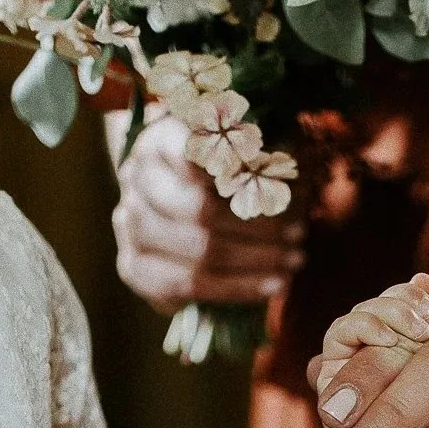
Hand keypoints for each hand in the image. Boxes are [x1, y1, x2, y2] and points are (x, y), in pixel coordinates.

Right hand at [110, 112, 304, 313]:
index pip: (192, 151)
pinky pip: (189, 286)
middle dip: (259, 227)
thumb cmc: (217, 173)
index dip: (234, 169)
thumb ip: (260, 152)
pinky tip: (273, 285)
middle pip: (200, 210)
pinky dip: (238, 288)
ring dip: (256, 260)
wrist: (172, 205)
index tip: (275, 180)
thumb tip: (295, 166)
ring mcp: (130, 224)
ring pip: (199, 252)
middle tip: (299, 234)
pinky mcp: (134, 267)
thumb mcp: (239, 148)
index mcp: (161, 139)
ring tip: (294, 260)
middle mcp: (138, 179)